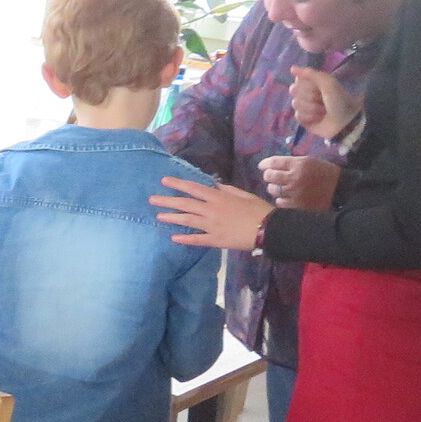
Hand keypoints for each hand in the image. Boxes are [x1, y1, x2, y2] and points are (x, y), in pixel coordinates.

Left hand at [150, 173, 273, 250]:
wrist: (269, 229)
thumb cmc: (259, 210)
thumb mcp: (243, 194)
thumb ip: (226, 190)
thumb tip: (213, 185)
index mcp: (219, 197)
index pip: (193, 189)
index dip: (178, 184)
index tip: (164, 181)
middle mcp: (212, 210)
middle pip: (185, 204)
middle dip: (167, 201)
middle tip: (151, 200)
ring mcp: (212, 226)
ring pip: (187, 221)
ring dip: (172, 218)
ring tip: (158, 216)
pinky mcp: (215, 240)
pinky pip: (197, 239)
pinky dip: (185, 239)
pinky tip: (174, 238)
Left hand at [259, 155, 339, 209]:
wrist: (340, 191)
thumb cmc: (325, 173)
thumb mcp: (310, 161)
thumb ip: (292, 163)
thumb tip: (272, 165)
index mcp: (299, 164)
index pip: (274, 162)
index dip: (265, 164)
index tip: (262, 166)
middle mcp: (294, 178)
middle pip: (269, 176)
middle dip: (269, 175)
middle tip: (272, 177)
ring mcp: (294, 193)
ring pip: (272, 190)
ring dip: (274, 188)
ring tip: (282, 187)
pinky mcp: (296, 206)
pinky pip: (279, 202)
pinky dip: (281, 200)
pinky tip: (287, 198)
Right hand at [289, 66, 356, 141]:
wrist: (344, 122)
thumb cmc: (338, 101)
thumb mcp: (328, 83)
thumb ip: (311, 73)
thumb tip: (292, 68)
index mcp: (313, 83)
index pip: (298, 79)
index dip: (306, 84)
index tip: (317, 87)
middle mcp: (307, 93)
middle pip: (294, 91)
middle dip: (309, 97)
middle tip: (321, 100)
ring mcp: (304, 107)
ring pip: (295, 104)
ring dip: (311, 108)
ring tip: (323, 111)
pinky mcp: (303, 120)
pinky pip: (297, 116)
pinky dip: (309, 117)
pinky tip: (318, 118)